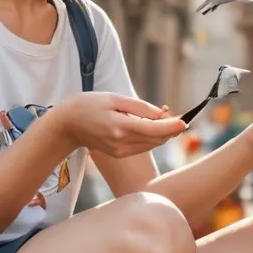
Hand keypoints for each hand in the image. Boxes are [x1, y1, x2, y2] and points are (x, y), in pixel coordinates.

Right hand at [55, 92, 185, 158]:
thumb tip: (162, 114)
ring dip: (162, 133)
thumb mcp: (114, 98)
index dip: (172, 126)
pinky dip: (151, 137)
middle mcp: (122, 143)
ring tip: (162, 117)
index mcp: (120, 128)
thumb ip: (140, 107)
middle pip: (157, 140)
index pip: (154, 130)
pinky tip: (149, 125)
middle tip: (175, 114)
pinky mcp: (120, 154)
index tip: (185, 121)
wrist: (67, 125)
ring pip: (152, 144)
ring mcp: (120, 151)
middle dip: (170, 128)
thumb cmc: (89, 106)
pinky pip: (143, 146)